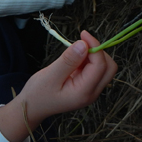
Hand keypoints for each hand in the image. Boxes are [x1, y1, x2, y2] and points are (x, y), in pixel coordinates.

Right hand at [0, 31, 116, 141]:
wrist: (32, 107)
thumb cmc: (38, 93)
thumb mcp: (51, 75)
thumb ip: (68, 60)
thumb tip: (84, 44)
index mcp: (84, 92)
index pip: (100, 66)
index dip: (95, 47)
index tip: (82, 34)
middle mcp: (92, 92)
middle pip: (109, 68)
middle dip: (98, 52)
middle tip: (80, 43)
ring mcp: (90, 90)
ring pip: (103, 68)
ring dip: (92, 55)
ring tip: (72, 53)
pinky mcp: (86, 86)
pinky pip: (94, 69)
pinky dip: (87, 60)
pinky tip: (72, 60)